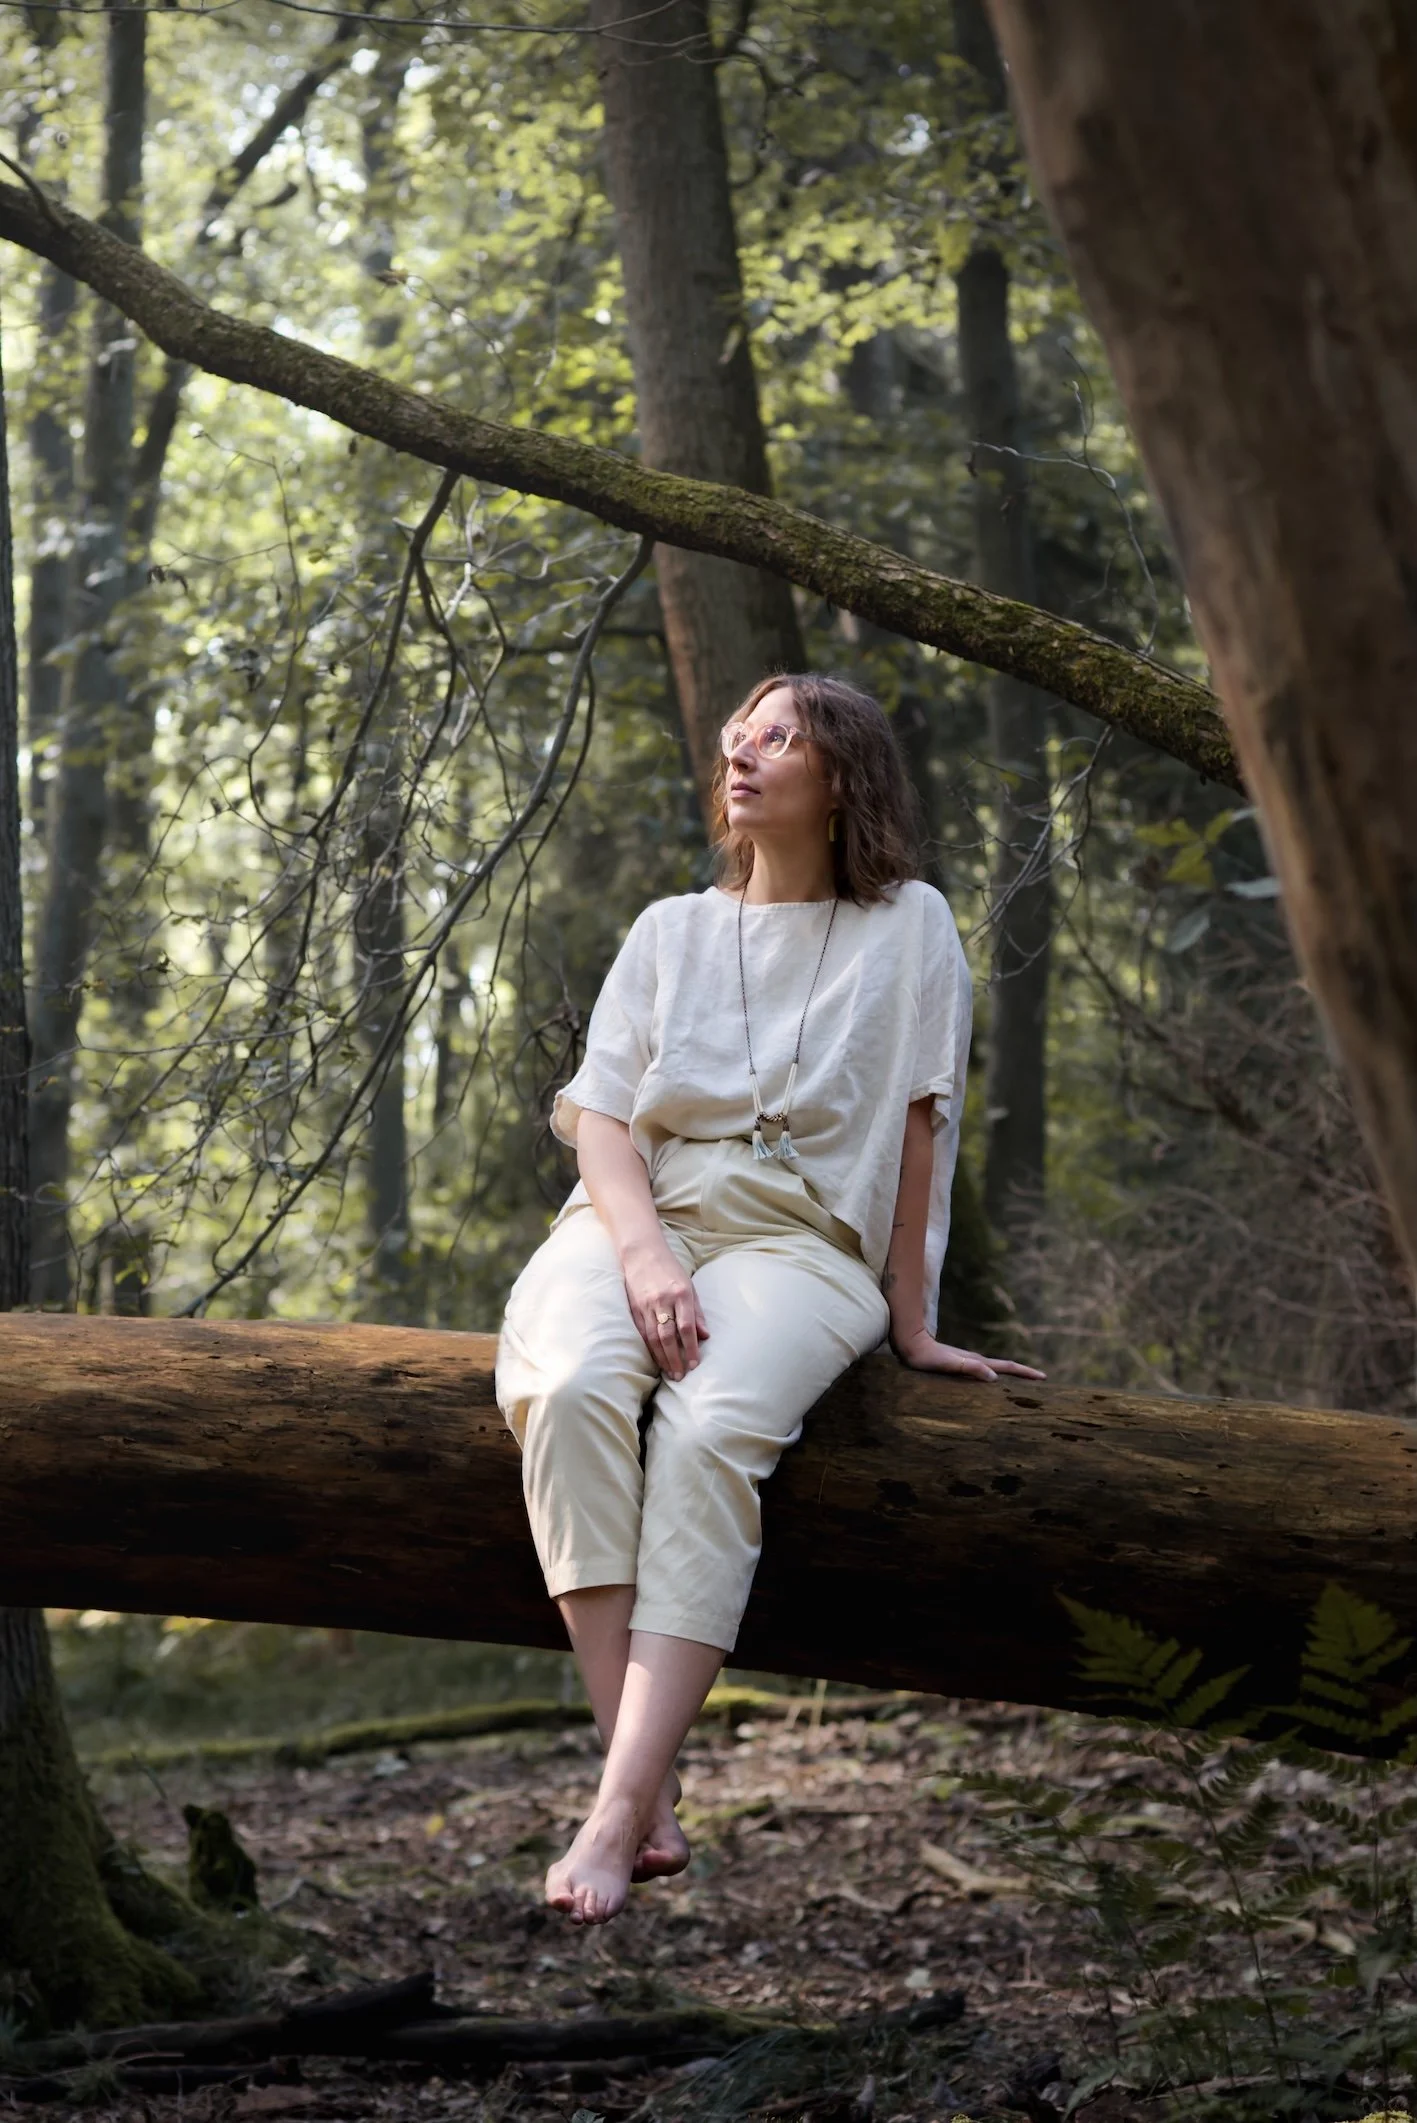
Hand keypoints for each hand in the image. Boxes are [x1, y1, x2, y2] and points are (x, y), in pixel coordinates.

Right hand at [621, 1238, 709, 1381]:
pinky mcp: (634, 1307)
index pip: (686, 1327)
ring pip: (654, 1337)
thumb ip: (697, 1312)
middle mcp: (663, 1300)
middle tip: (680, 1376)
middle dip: (675, 1358)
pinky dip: (649, 1347)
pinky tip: (655, 1358)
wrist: (641, 1252)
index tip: (694, 1364)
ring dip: (662, 1357)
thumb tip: (705, 1336)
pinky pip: (642, 1332)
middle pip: (668, 1336)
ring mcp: (646, 1304)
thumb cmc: (670, 1269)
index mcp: (681, 1294)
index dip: (690, 1348)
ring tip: (669, 1372)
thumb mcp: (689, 1286)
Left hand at [890, 1326, 1045, 1381]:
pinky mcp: (959, 1364)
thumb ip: (970, 1368)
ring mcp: (968, 1361)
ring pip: (994, 1369)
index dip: (1025, 1372)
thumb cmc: (926, 1357)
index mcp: (976, 1362)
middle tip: (1040, 1379)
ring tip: (1021, 1382)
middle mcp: (975, 1361)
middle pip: (1005, 1367)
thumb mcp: (949, 1364)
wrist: (910, 1343)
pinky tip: (990, 1382)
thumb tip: (995, 1378)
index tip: (1043, 1377)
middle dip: (1023, 1373)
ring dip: (1010, 1375)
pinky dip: (994, 1376)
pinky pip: (982, 1372)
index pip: (1007, 1367)